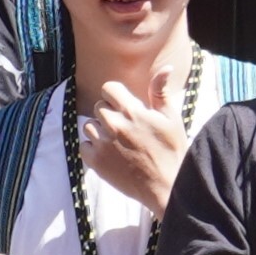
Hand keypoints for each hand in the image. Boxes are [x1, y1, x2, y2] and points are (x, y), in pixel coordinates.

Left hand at [78, 68, 191, 216]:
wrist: (167, 186)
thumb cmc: (171, 150)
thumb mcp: (171, 118)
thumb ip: (160, 92)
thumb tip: (166, 68)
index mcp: (132, 111)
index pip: (108, 89)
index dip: (116, 96)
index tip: (124, 106)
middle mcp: (114, 124)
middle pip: (99, 107)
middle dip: (110, 113)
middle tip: (125, 128)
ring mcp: (103, 144)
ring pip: (89, 125)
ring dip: (100, 131)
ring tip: (117, 142)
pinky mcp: (95, 161)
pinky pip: (84, 145)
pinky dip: (93, 148)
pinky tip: (110, 154)